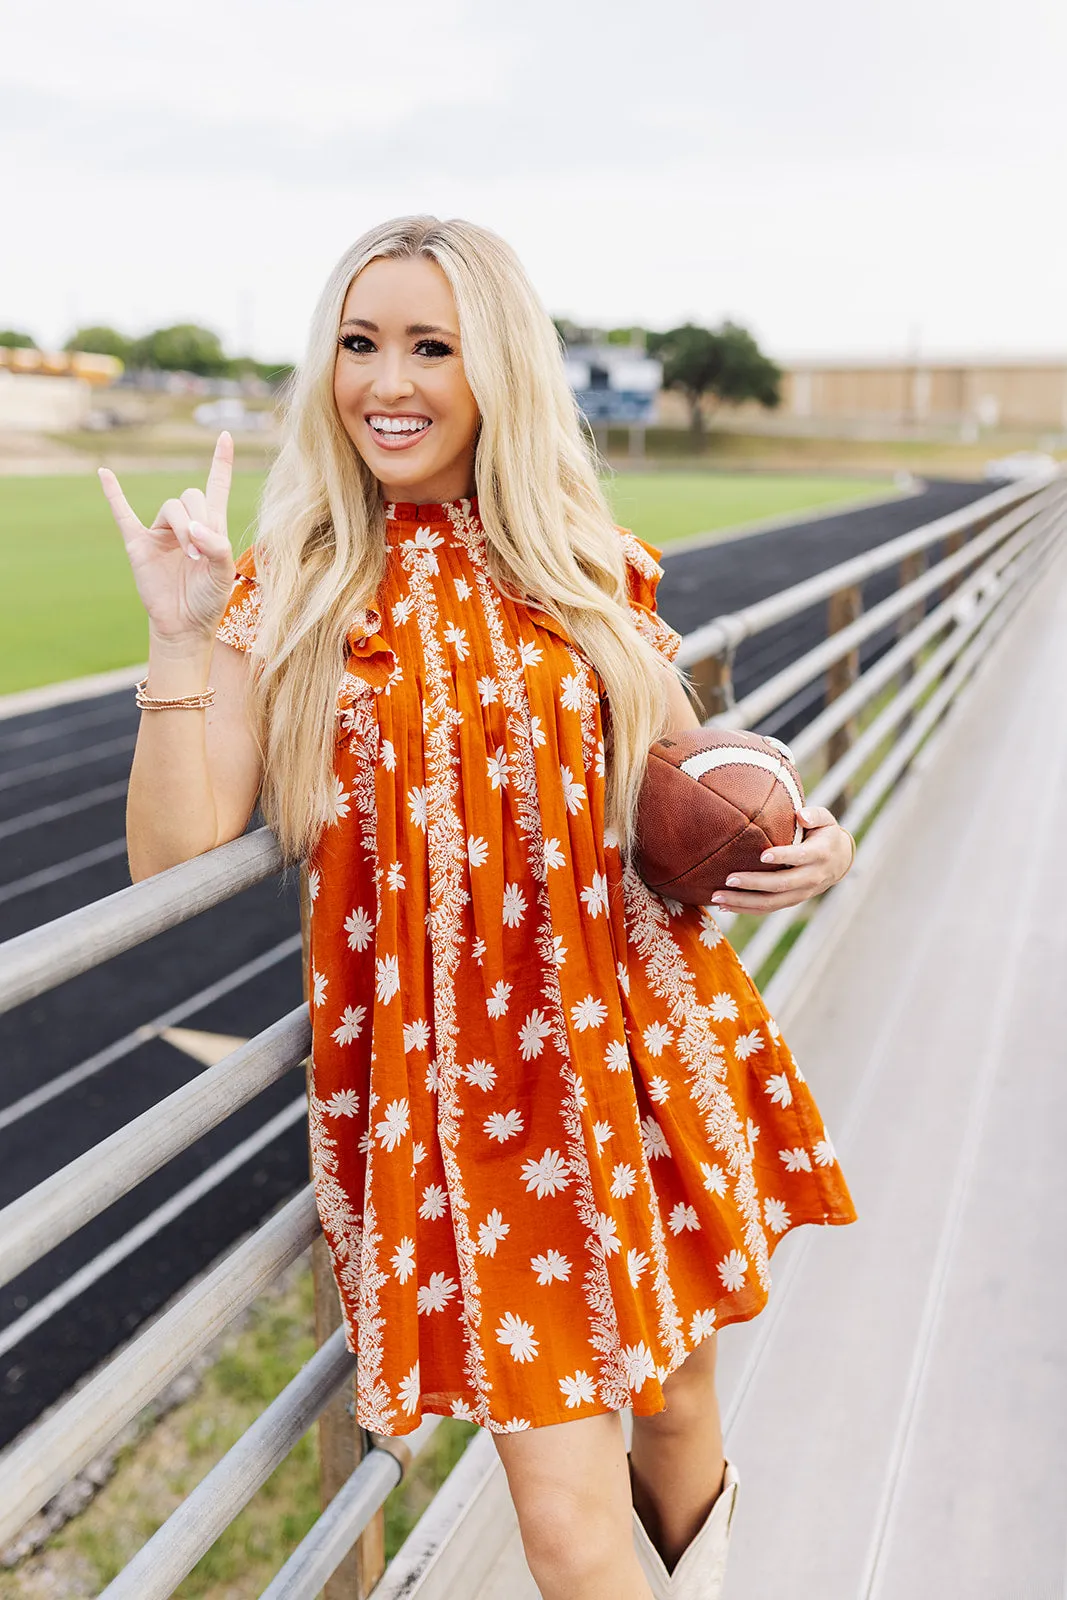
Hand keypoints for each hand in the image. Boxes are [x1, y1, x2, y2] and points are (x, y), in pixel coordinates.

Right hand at [98, 432, 236, 648]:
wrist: (184, 624)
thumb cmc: (208, 599)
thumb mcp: (224, 574)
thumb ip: (218, 547)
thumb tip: (196, 529)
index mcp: (211, 526)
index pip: (215, 486)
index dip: (220, 462)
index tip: (225, 436)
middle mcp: (185, 524)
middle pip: (190, 496)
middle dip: (198, 520)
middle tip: (200, 552)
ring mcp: (160, 532)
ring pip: (170, 507)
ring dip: (182, 528)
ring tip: (189, 557)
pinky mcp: (139, 544)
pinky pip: (122, 513)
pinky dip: (113, 493)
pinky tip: (104, 473)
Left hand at [710, 805, 852, 915]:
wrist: (839, 861)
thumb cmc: (824, 834)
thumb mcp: (826, 820)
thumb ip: (815, 815)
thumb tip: (801, 815)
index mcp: (820, 854)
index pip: (800, 857)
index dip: (783, 856)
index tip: (762, 855)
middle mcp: (811, 877)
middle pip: (781, 884)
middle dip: (754, 883)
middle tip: (729, 878)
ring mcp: (800, 893)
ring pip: (771, 903)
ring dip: (743, 901)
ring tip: (717, 897)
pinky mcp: (790, 901)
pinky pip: (767, 908)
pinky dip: (745, 909)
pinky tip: (724, 906)